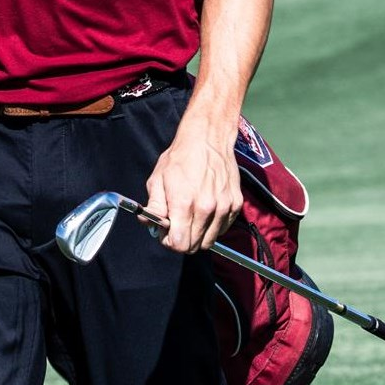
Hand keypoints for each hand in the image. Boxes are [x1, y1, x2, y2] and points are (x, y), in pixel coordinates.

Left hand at [142, 124, 240, 253]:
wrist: (207, 138)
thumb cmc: (181, 158)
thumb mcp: (157, 179)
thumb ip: (153, 206)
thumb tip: (149, 224)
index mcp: (184, 204)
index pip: (179, 245)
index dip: (170, 242)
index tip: (167, 233)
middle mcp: (206, 209)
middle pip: (195, 246)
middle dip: (183, 240)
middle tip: (178, 225)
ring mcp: (224, 207)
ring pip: (210, 240)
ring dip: (199, 234)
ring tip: (192, 216)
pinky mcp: (235, 204)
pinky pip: (223, 228)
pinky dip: (213, 226)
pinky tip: (205, 210)